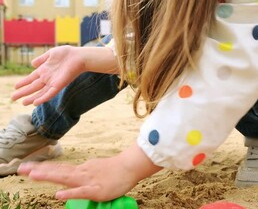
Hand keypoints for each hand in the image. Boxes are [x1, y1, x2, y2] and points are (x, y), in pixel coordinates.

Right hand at [12, 46, 85, 105]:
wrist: (79, 56)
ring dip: (31, 97)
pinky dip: (42, 98)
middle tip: (13, 98)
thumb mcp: (51, 54)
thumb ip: (41, 59)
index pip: (31, 78)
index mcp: (44, 70)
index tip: (15, 87)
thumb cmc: (67, 54)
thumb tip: (32, 64)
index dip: (23, 82)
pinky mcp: (59, 84)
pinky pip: (50, 93)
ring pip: (39, 92)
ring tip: (22, 103)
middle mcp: (48, 77)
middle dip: (23, 92)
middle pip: (33, 86)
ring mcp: (53, 82)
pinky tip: (35, 102)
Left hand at [17, 144, 161, 200]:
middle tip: (21, 169)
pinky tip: (58, 195)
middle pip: (57, 171)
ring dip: (49, 176)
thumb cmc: (116, 170)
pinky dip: (69, 193)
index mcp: (81, 170)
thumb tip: (76, 178)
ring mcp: (88, 180)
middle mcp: (81, 173)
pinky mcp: (96, 189)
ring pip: (65, 178)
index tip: (27, 167)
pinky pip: (81, 192)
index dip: (43, 168)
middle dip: (39, 170)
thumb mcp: (97, 170)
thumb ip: (85, 175)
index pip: (59, 168)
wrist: (131, 166)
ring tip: (32, 176)